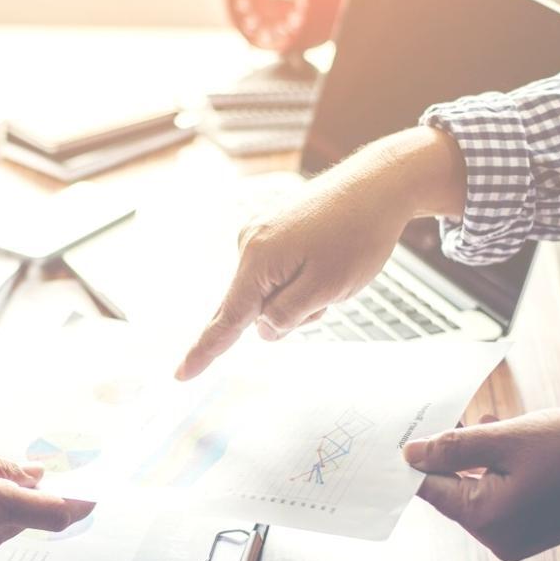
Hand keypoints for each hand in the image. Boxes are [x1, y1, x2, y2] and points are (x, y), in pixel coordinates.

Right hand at [176, 126, 465, 379]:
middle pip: (252, 306)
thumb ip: (287, 316)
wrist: (378, 184)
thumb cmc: (357, 235)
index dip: (205, 352)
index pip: (227, 320)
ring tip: (335, 269)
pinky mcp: (273, 229)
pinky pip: (278, 273)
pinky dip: (300, 279)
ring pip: (270, 292)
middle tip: (328, 294)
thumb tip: (262, 329)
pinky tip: (327, 260)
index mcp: (257, 261)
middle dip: (285, 315)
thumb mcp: (326, 288)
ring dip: (300, 296)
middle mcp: (249, 244)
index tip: (180, 376)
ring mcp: (260, 233)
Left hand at [403, 409, 559, 560]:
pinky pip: (502, 495)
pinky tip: (515, 440)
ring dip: (482, 454)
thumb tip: (410, 455)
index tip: (416, 429)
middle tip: (467, 416)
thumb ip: (455, 446)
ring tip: (500, 423)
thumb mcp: (510, 438)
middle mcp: (496, 538)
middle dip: (457, 450)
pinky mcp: (533, 530)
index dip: (420, 456)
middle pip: (454, 488)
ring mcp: (515, 538)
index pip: (429, 487)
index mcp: (485, 519)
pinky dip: (503, 468)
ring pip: (479, 488)